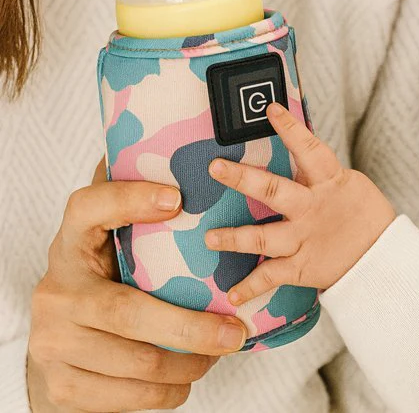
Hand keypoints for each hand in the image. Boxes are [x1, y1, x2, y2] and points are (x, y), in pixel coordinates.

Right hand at [27, 158, 246, 412]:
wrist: (54, 348)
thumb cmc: (99, 284)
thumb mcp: (108, 246)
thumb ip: (130, 211)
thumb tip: (171, 157)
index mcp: (71, 245)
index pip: (88, 210)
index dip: (129, 199)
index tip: (177, 198)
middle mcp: (57, 291)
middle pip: (127, 310)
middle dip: (190, 325)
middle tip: (236, 329)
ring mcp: (54, 342)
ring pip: (137, 362)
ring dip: (190, 361)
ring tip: (220, 350)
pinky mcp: (64, 386)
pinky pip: (130, 397)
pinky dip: (171, 390)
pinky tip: (189, 374)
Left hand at [204, 103, 395, 305]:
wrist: (384, 258)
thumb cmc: (362, 215)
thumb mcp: (346, 184)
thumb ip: (316, 171)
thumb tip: (293, 143)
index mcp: (330, 182)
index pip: (310, 149)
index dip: (291, 129)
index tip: (270, 109)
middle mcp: (313, 209)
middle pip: (275, 192)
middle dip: (244, 179)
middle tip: (216, 167)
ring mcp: (305, 239)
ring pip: (265, 237)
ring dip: (235, 238)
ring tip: (209, 238)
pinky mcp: (303, 267)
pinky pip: (273, 277)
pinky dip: (251, 287)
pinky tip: (232, 295)